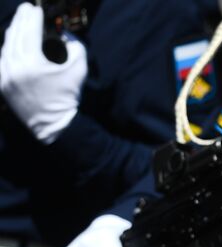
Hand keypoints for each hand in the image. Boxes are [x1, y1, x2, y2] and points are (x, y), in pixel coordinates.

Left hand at [0, 3, 86, 143]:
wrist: (55, 124)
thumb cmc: (68, 96)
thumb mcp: (78, 69)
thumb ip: (75, 46)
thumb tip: (65, 35)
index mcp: (33, 63)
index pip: (30, 31)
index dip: (33, 17)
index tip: (36, 9)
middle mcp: (15, 67)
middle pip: (15, 35)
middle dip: (21, 20)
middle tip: (26, 9)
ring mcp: (6, 76)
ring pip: (6, 47)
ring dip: (13, 32)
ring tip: (19, 23)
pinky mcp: (3, 84)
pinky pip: (3, 60)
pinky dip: (8, 49)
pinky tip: (13, 43)